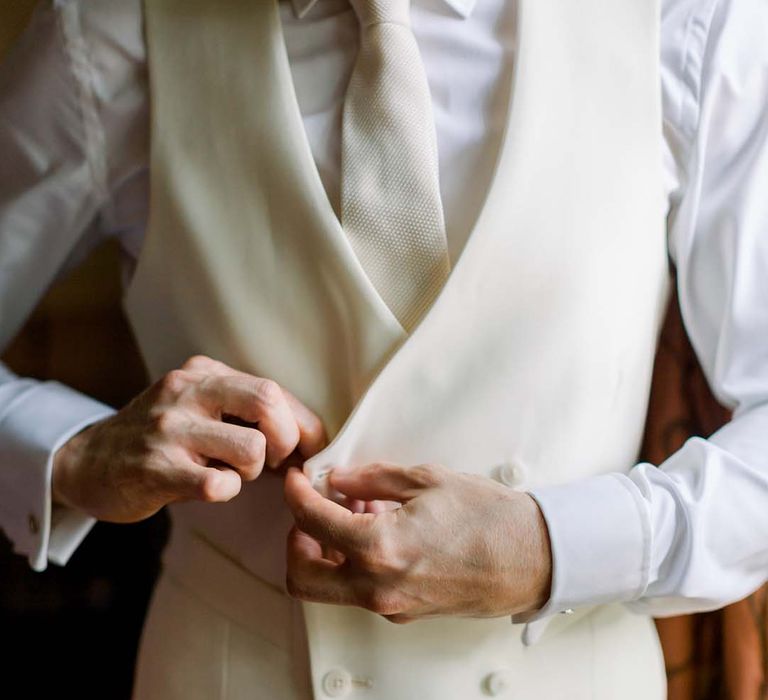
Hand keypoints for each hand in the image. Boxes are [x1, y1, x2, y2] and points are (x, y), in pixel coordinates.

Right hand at [53, 355, 325, 522]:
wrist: (89, 462)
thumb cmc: (161, 438)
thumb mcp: (199, 407)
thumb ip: (246, 411)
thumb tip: (309, 437)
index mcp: (203, 373)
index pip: (272, 389)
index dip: (303, 424)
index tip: (310, 449)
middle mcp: (186, 392)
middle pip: (267, 402)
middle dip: (285, 439)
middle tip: (273, 461)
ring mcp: (169, 430)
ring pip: (250, 448)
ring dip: (251, 470)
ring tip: (228, 472)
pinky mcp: (157, 469)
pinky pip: (218, 483)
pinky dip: (225, 490)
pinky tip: (208, 486)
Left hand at [284, 463, 551, 621]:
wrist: (534, 558)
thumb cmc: (491, 519)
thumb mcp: (426, 480)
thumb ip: (372, 479)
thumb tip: (338, 479)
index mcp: (380, 548)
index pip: (311, 521)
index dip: (297, 493)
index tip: (299, 480)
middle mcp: (378, 585)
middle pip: (302, 576)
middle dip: (296, 538)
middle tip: (312, 509)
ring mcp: (390, 605)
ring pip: (328, 588)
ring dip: (325, 550)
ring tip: (354, 513)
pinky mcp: (404, 611)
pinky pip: (360, 590)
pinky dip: (353, 561)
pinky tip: (378, 531)